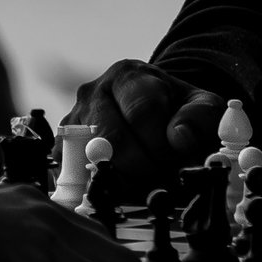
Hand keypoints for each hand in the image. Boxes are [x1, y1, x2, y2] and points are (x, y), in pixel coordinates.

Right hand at [70, 60, 231, 192]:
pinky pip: (72, 173)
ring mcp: (74, 120)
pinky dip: (98, 185)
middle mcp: (94, 92)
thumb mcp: (200, 105)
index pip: (142, 112)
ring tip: (144, 179)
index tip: (176, 156)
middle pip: (114, 138)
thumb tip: (179, 138)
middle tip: (161, 174)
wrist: (152, 111)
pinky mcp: (62, 147)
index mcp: (129, 76)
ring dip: (123, 178)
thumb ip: (200, 117)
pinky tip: (121, 184)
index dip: (162, 142)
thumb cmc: (175, 109)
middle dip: (144, 165)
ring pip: (91, 158)